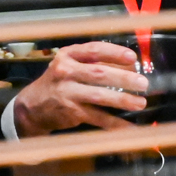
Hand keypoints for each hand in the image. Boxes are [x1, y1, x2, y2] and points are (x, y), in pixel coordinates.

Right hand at [11, 40, 148, 135]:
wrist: (32, 106)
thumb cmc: (57, 82)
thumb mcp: (68, 65)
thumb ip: (91, 62)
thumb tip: (128, 65)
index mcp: (67, 56)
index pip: (94, 50)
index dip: (114, 52)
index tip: (132, 57)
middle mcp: (66, 72)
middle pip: (99, 73)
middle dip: (124, 78)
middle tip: (143, 82)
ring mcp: (68, 93)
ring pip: (100, 96)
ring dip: (123, 100)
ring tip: (140, 102)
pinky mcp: (72, 112)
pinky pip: (98, 118)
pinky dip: (115, 123)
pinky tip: (129, 126)